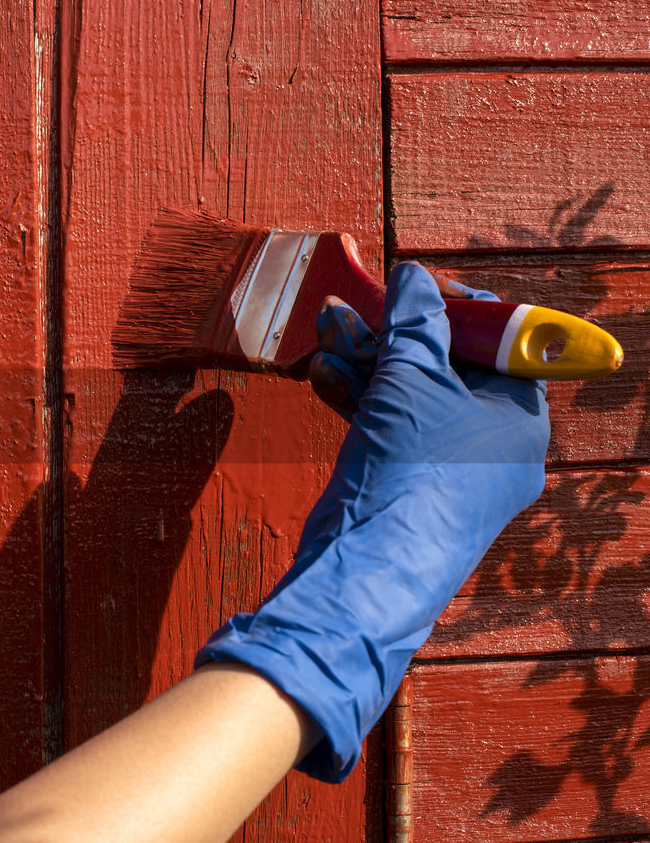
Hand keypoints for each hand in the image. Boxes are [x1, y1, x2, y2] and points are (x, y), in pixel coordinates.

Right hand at [196, 262, 549, 781]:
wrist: (366, 567)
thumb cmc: (409, 470)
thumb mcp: (411, 379)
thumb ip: (414, 320)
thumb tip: (414, 277)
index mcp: (520, 416)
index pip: (502, 342)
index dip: (456, 308)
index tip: (412, 290)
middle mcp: (493, 442)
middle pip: (448, 366)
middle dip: (394, 333)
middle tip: (353, 308)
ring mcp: (447, 468)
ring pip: (410, 395)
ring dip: (366, 359)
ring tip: (325, 329)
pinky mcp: (405, 484)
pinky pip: (389, 427)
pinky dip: (358, 398)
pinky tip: (323, 372)